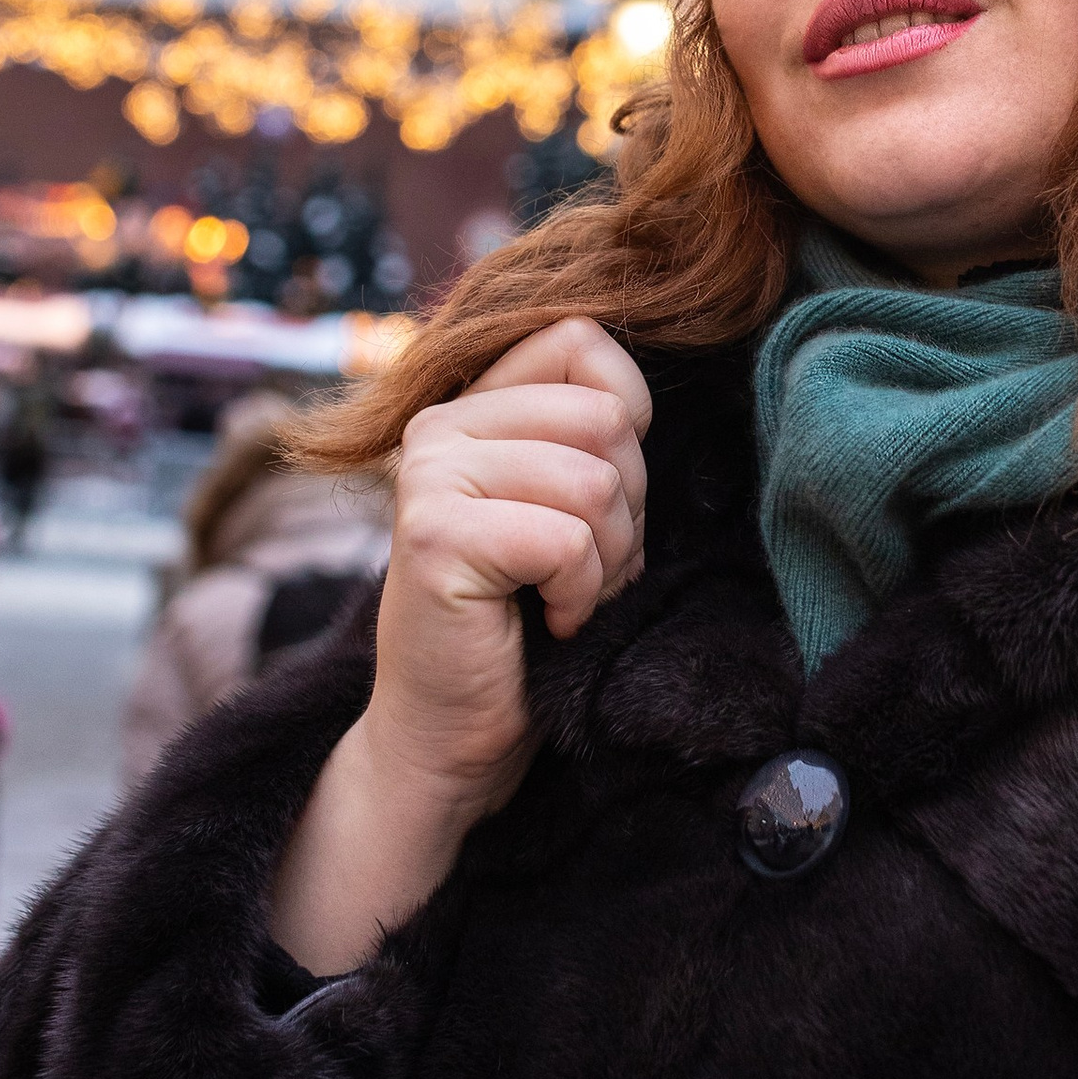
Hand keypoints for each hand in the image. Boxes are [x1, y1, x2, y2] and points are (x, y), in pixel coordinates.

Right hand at [267, 318, 649, 972]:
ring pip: (594, 481)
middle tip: (578, 568)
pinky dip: (579, 594)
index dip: (628, 421)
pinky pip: (567, 539)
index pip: (583, 342)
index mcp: (471, 405)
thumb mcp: (567, 507)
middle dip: (625, 508)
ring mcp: (429, 475)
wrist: (450, 736)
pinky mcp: (435, 535)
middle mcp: (438, 425)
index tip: (595, 501)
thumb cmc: (525, 624)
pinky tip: (544, 620)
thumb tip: (648, 386)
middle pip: (605, 417)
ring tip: (560, 596)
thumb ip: (589, 435)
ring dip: (604, 559)